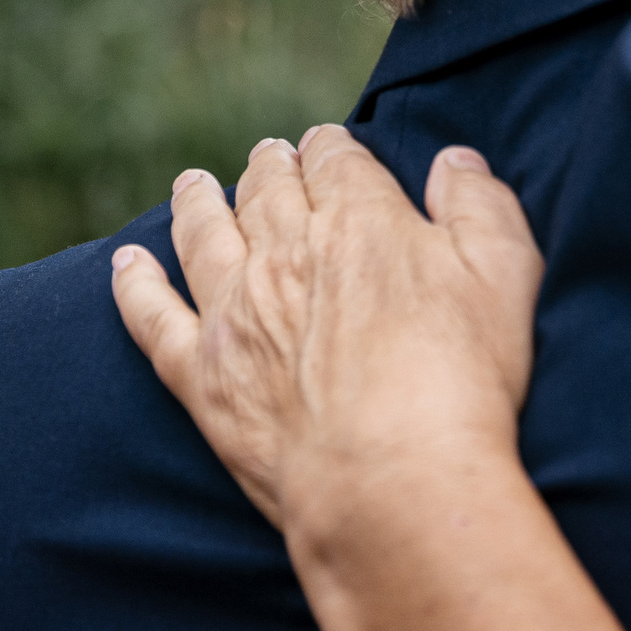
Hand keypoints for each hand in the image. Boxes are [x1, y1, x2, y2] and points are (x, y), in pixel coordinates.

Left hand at [110, 125, 543, 538]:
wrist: (392, 484)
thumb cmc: (464, 381)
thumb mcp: (504, 276)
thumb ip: (480, 205)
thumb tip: (453, 160)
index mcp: (358, 219)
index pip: (335, 159)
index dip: (332, 148)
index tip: (328, 146)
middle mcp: (284, 252)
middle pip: (266, 188)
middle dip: (269, 166)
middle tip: (268, 158)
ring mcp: (235, 312)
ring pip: (202, 234)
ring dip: (195, 202)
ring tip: (192, 185)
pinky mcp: (202, 375)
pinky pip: (152, 316)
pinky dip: (135, 285)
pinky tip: (126, 265)